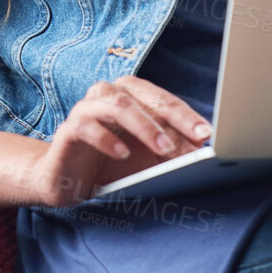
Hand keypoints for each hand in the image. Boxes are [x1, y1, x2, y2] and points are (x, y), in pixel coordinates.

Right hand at [29, 75, 212, 206]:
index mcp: (130, 95)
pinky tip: (122, 154)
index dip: (186, 115)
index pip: (163, 100)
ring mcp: (86, 109)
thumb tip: (200, 150)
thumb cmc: (110, 164)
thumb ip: (170, 151)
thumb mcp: (146, 159)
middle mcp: (108, 93)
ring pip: (117, 106)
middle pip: (144, 97)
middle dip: (173, 117)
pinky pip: (87, 126)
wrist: (65, 179)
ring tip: (164, 147)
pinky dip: (107, 139)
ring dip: (144, 126)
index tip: (206, 133)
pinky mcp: (68, 129)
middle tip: (194, 139)